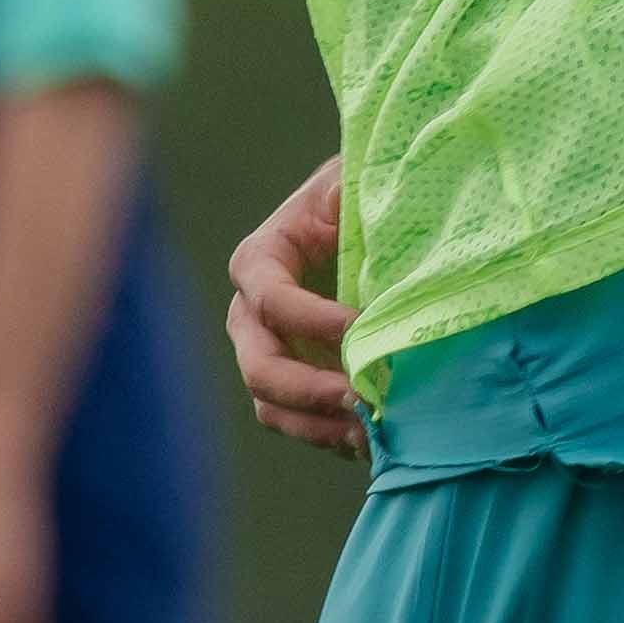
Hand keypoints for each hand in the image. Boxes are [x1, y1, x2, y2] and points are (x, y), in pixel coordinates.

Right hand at [222, 160, 361, 458]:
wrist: (367, 224)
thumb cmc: (359, 195)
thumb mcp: (352, 183)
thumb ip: (351, 196)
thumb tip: (369, 222)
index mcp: (261, 259)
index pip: (272, 299)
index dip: (313, 319)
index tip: (363, 327)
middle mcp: (251, 313)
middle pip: (259, 366)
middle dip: (308, 389)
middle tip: (361, 399)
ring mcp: (269, 353)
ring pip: (271, 405)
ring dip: (317, 425)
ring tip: (369, 433)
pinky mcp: (294, 381)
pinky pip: (298, 421)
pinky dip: (330, 436)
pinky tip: (373, 439)